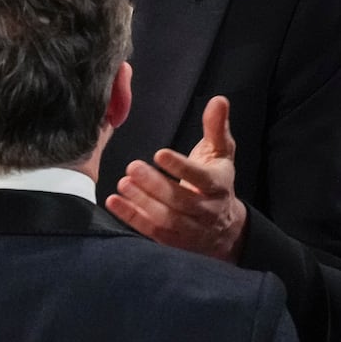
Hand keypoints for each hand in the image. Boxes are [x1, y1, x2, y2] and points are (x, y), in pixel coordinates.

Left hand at [105, 95, 247, 260]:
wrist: (225, 229)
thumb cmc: (217, 181)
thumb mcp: (221, 154)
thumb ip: (216, 128)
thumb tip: (218, 100)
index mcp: (218, 186)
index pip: (201, 178)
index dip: (180, 167)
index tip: (159, 153)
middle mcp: (207, 210)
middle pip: (180, 200)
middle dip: (154, 185)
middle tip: (132, 167)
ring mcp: (191, 230)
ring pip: (166, 219)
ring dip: (141, 202)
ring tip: (122, 184)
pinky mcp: (175, 241)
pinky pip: (152, 232)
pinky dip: (132, 218)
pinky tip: (114, 202)